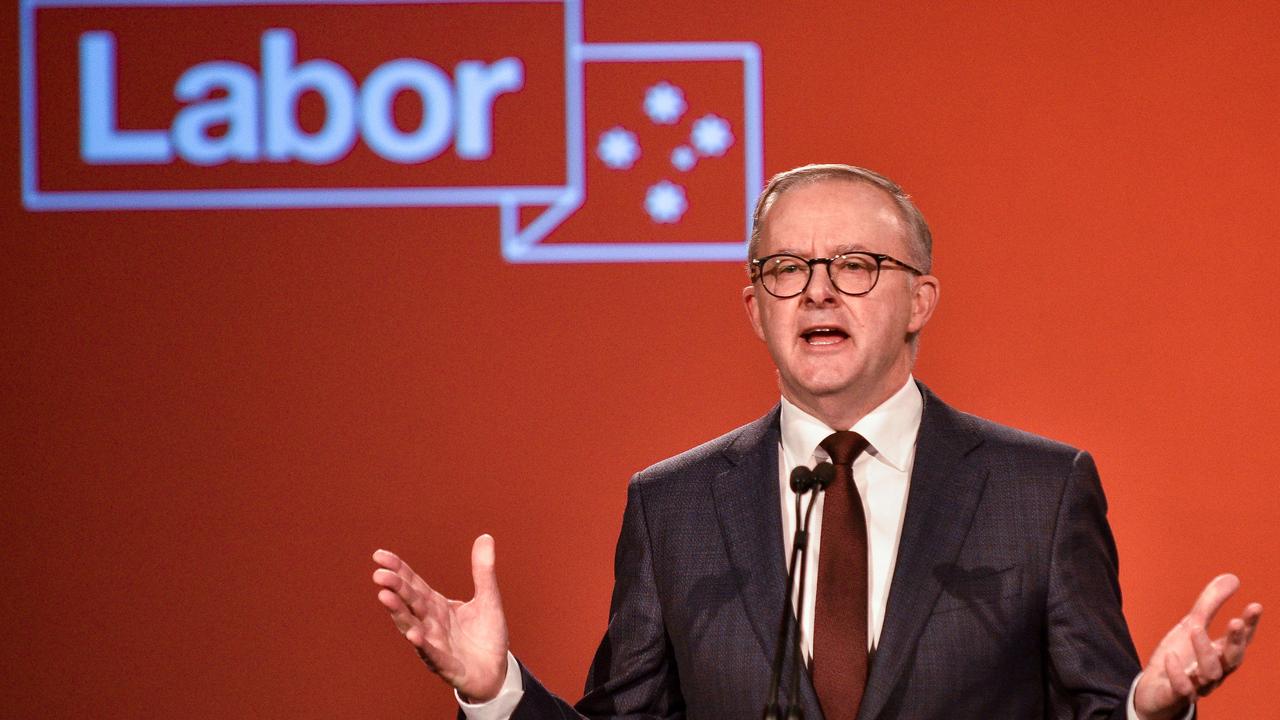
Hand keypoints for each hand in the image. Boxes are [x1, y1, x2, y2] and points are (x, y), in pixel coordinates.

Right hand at [372, 535, 508, 702]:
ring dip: (399, 613)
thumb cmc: (486, 635)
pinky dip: (423, 644)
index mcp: (437, 606)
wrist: (496, 671)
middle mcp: (430, 623)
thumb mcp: (489, 598)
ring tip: (385, 597)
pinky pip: (433, 653)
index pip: (414, 585)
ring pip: (413, 626)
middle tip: (379, 574)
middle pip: (411, 602)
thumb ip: (484, 571)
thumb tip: (485, 536)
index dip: (398, 570)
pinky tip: (414, 634)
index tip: (379, 556)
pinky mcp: (446, 664)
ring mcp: (435, 644)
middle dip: (395, 588)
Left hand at [1134, 574, 1262, 719]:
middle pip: (1233, 659)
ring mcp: (1198, 684)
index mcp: (1221, 653)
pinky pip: (1183, 688)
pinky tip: (1170, 657)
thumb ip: (1210, 603)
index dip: (1250, 625)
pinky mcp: (1178, 694)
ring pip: (1210, 672)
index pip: (1241, 640)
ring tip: (1194, 628)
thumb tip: (1233, 577)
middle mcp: (1215, 670)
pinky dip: (1178, 674)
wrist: (1156, 689)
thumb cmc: (1180, 656)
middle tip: (1235, 621)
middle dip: (1236, 641)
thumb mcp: (1192, 625)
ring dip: (1204, 650)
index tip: (1255, 606)